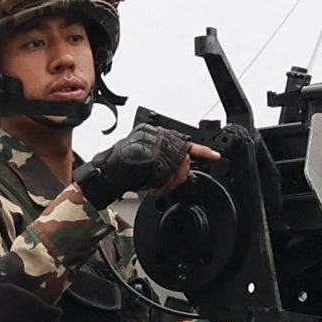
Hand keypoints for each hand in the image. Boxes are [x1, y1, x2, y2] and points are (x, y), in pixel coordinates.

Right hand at [76, 125, 212, 208]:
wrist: (104, 171)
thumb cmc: (119, 166)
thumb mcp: (144, 157)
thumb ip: (161, 157)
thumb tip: (178, 166)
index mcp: (157, 134)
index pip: (186, 142)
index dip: (203, 151)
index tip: (216, 155)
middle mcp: (159, 137)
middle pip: (183, 160)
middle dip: (176, 177)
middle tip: (162, 185)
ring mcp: (157, 148)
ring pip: (177, 170)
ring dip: (168, 184)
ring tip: (154, 187)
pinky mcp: (155, 159)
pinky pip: (169, 176)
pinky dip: (162, 187)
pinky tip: (152, 188)